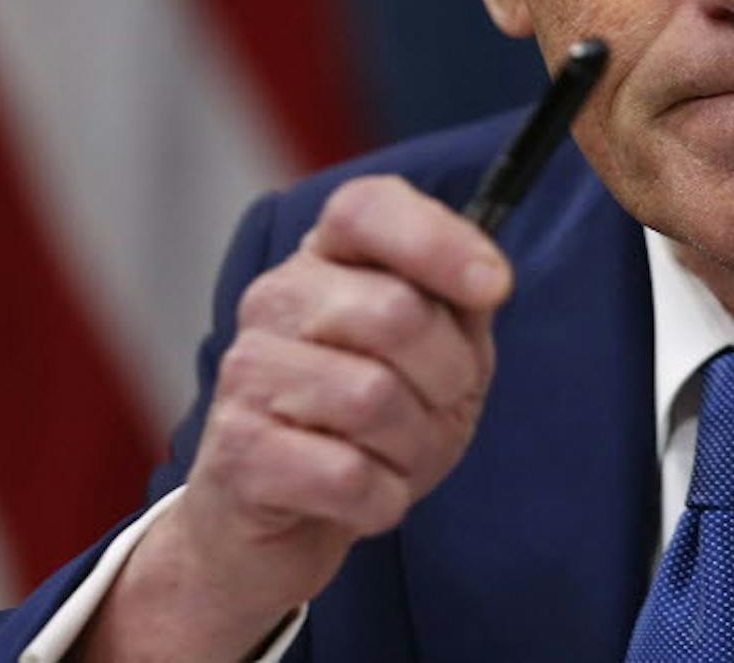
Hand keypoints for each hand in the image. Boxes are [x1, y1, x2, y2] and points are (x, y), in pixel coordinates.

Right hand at [82, 174, 511, 661]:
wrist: (279, 522)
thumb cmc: (368, 425)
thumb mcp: (436, 355)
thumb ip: (461, 305)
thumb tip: (487, 281)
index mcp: (326, 259)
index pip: (366, 209)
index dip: (437, 240)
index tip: (495, 286)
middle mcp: (276, 300)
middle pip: (395, 312)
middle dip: (446, 376)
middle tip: (435, 406)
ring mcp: (247, 372)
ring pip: (372, 399)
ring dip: (413, 447)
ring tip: (392, 456)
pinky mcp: (238, 452)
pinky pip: (347, 475)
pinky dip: (381, 499)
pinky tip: (361, 496)